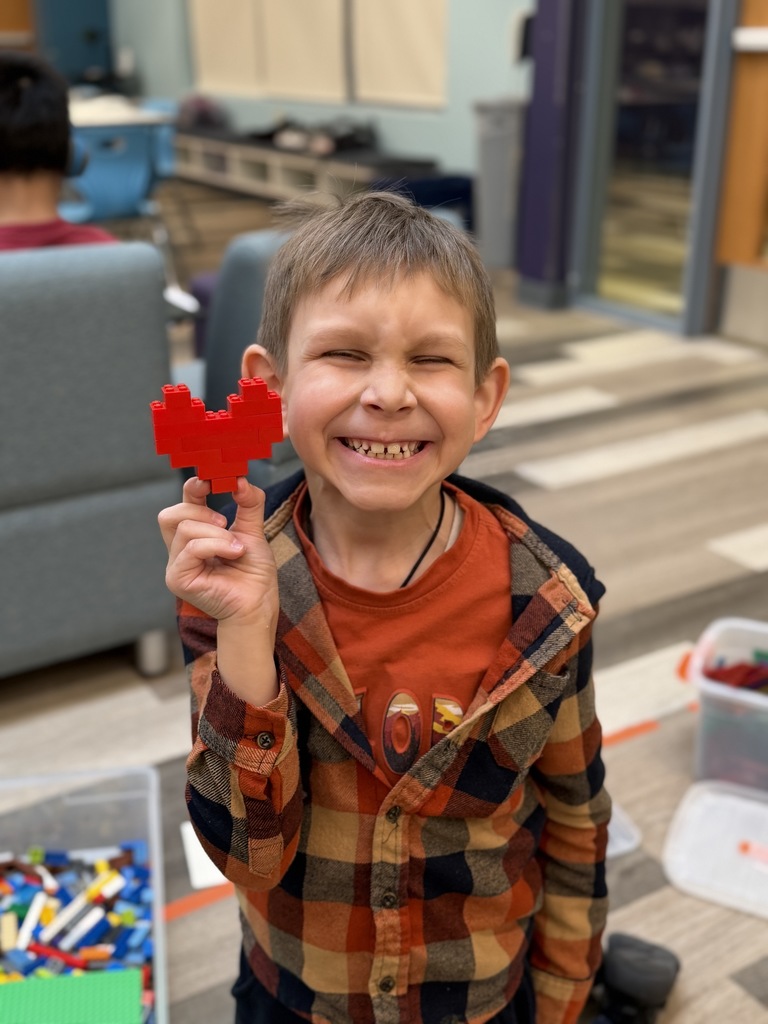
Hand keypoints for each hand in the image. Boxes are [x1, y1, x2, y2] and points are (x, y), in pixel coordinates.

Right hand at [158, 476, 278, 632]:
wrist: (258, 605)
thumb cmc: (253, 574)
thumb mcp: (254, 531)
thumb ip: (249, 504)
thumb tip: (240, 479)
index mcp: (195, 537)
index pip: (183, 505)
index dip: (192, 488)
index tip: (209, 479)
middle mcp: (180, 551)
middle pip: (170, 515)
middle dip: (200, 511)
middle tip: (226, 522)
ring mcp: (176, 566)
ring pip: (184, 529)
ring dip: (217, 533)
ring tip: (236, 548)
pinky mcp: (178, 579)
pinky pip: (191, 549)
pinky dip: (216, 545)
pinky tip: (234, 553)